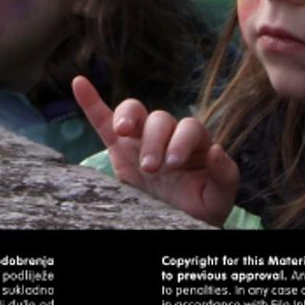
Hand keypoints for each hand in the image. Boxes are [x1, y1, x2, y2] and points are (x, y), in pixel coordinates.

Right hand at [72, 76, 239, 226]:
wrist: (174, 220)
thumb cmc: (200, 206)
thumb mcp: (219, 196)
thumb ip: (224, 174)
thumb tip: (216, 149)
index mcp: (194, 142)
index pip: (188, 127)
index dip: (181, 141)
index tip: (173, 163)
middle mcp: (167, 133)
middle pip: (159, 119)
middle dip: (154, 141)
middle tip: (151, 168)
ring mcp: (141, 137)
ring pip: (134, 111)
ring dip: (127, 117)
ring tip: (123, 131)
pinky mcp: (117, 146)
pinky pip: (103, 119)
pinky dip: (91, 101)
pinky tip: (79, 83)